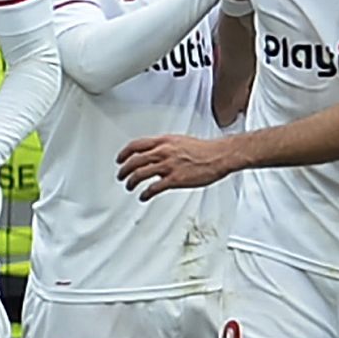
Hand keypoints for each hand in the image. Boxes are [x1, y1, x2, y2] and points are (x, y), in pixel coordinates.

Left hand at [117, 133, 242, 199]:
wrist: (219, 156)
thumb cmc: (204, 150)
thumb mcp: (180, 141)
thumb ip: (165, 146)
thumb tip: (155, 152)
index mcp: (164, 141)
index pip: (136, 145)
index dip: (124, 153)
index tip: (119, 160)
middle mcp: (163, 152)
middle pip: (134, 161)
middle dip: (124, 170)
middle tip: (121, 176)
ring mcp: (168, 166)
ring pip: (140, 174)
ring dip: (131, 182)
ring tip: (129, 187)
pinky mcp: (175, 179)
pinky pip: (154, 188)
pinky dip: (145, 194)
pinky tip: (143, 196)